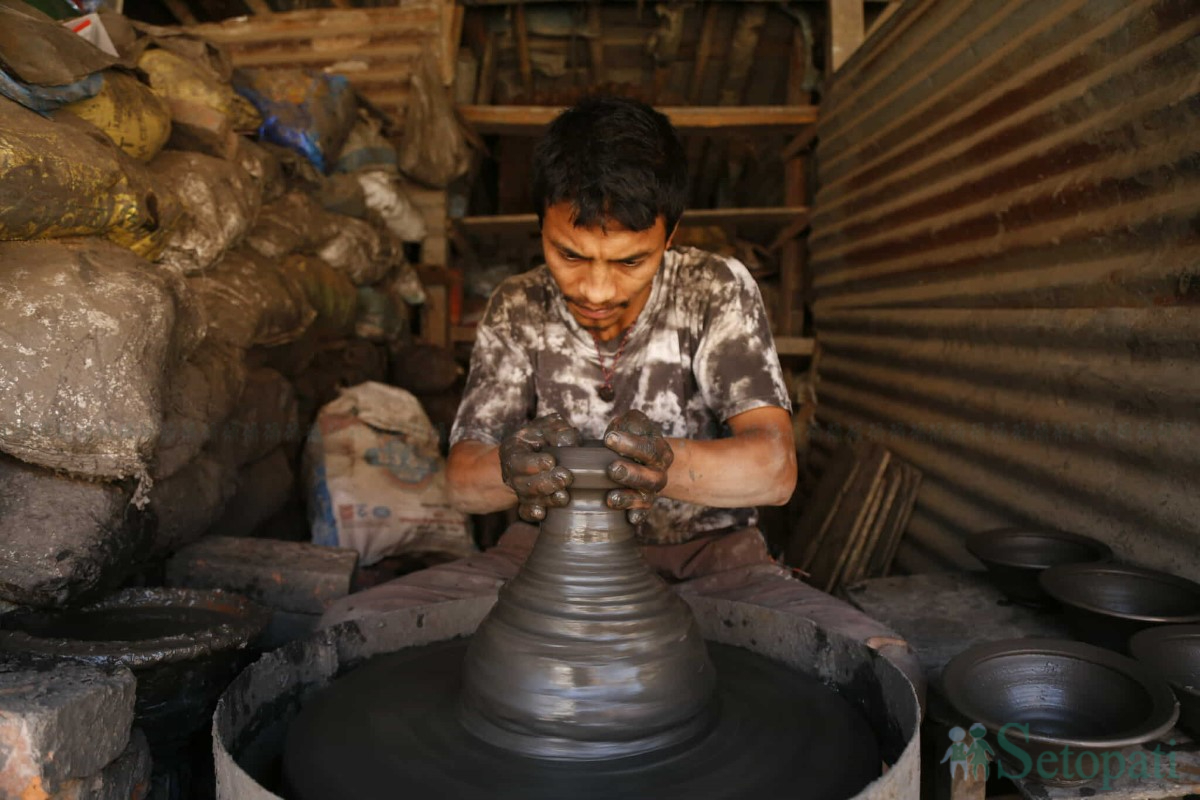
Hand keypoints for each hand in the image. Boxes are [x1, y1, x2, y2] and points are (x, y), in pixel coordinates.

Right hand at [499, 414, 580, 521]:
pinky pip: (526, 512)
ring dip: (546, 499)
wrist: (537, 452)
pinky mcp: (528, 502)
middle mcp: (512, 472)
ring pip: (528, 499)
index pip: (518, 461)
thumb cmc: (544, 436)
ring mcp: (519, 489)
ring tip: (563, 496)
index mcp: (513, 450)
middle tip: (565, 478)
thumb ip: (558, 430)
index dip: (534, 463)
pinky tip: (543, 514)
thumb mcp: (549, 425)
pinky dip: (533, 514)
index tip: (551, 462)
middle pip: (522, 483)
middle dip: (545, 483)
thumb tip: (568, 442)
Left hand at [603, 410, 672, 524]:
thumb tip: (621, 427)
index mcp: (660, 451)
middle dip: (631, 474)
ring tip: (611, 498)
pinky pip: (642, 514)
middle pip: (650, 477)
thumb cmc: (632, 438)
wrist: (641, 460)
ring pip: (645, 498)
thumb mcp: (634, 424)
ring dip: (629, 498)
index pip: (649, 448)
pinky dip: (637, 516)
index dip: (630, 444)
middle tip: (612, 469)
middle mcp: (658, 474)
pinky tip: (629, 519)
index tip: (608, 438)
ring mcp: (651, 492)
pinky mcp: (642, 506)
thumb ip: (631, 422)